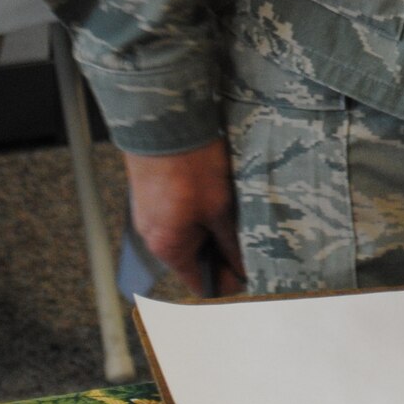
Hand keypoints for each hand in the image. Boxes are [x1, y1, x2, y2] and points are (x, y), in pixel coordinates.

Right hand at [123, 140, 245, 295]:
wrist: (163, 121)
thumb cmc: (189, 166)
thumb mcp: (219, 207)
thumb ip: (229, 242)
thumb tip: (241, 268)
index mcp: (168, 248)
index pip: (197, 282)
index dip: (224, 283)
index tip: (248, 276)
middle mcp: (153, 236)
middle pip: (193, 257)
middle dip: (221, 251)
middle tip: (252, 239)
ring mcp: (151, 214)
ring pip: (188, 232)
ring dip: (212, 227)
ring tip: (238, 213)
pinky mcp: (153, 194)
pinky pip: (180, 213)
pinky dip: (199, 210)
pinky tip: (219, 195)